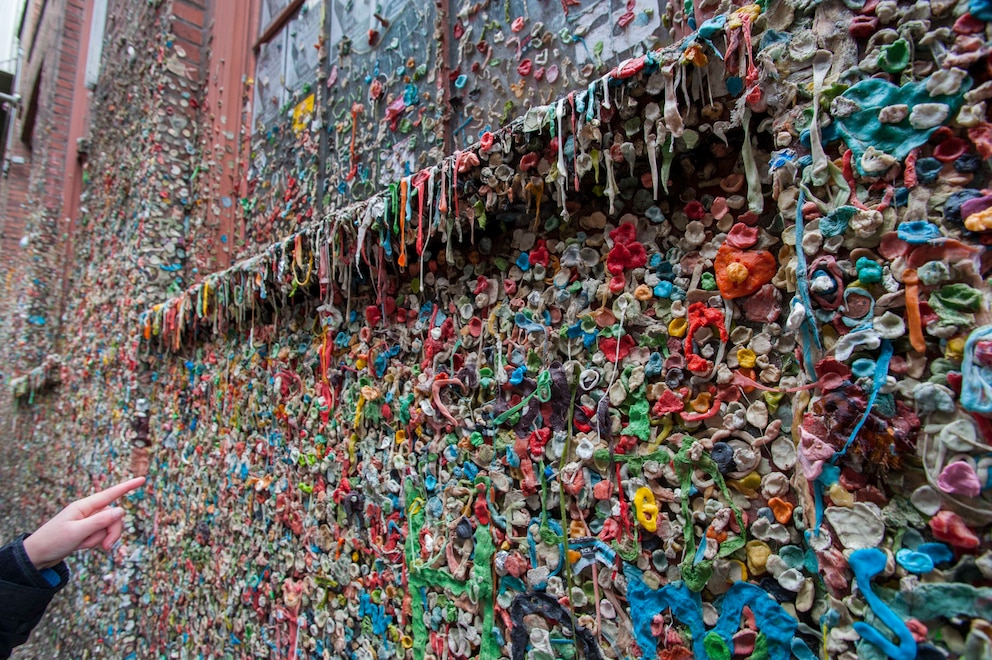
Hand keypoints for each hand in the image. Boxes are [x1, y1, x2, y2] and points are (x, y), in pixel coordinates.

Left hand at [23, 477, 145, 569]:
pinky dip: (95, 542)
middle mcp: (88, 511)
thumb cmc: (53, 541)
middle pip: (113, 517)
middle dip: (112, 532)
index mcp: (84, 506)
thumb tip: (120, 511)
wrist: (37, 556)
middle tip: (106, 547)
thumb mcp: (77, 532)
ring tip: (83, 546)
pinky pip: (100, 535)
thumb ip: (100, 522)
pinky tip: (81, 546)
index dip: (127, 486)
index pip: (110, 494)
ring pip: (108, 527)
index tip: (143, 479)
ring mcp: (87, 521)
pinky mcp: (86, 531)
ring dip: (100, 539)